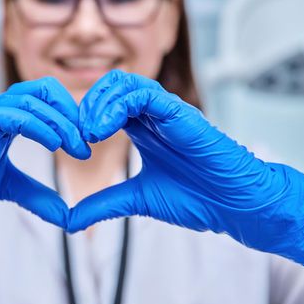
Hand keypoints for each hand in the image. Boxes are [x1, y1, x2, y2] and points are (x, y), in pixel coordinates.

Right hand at [0, 77, 89, 258]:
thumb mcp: (8, 187)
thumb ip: (37, 194)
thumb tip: (67, 214)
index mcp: (6, 118)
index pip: (46, 100)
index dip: (70, 117)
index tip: (85, 144)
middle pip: (45, 91)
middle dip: (72, 114)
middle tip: (87, 144)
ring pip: (35, 100)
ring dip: (63, 123)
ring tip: (78, 149)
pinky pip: (17, 115)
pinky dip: (41, 127)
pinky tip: (57, 145)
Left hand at [68, 70, 303, 266]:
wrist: (234, 206)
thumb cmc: (196, 198)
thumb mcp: (137, 199)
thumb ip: (103, 204)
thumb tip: (70, 220)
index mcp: (143, 128)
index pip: (105, 104)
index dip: (83, 117)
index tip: (71, 143)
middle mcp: (153, 114)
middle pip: (111, 86)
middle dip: (87, 106)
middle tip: (77, 135)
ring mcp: (167, 111)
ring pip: (124, 83)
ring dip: (98, 104)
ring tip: (89, 133)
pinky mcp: (180, 113)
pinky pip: (144, 94)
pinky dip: (117, 106)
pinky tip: (102, 130)